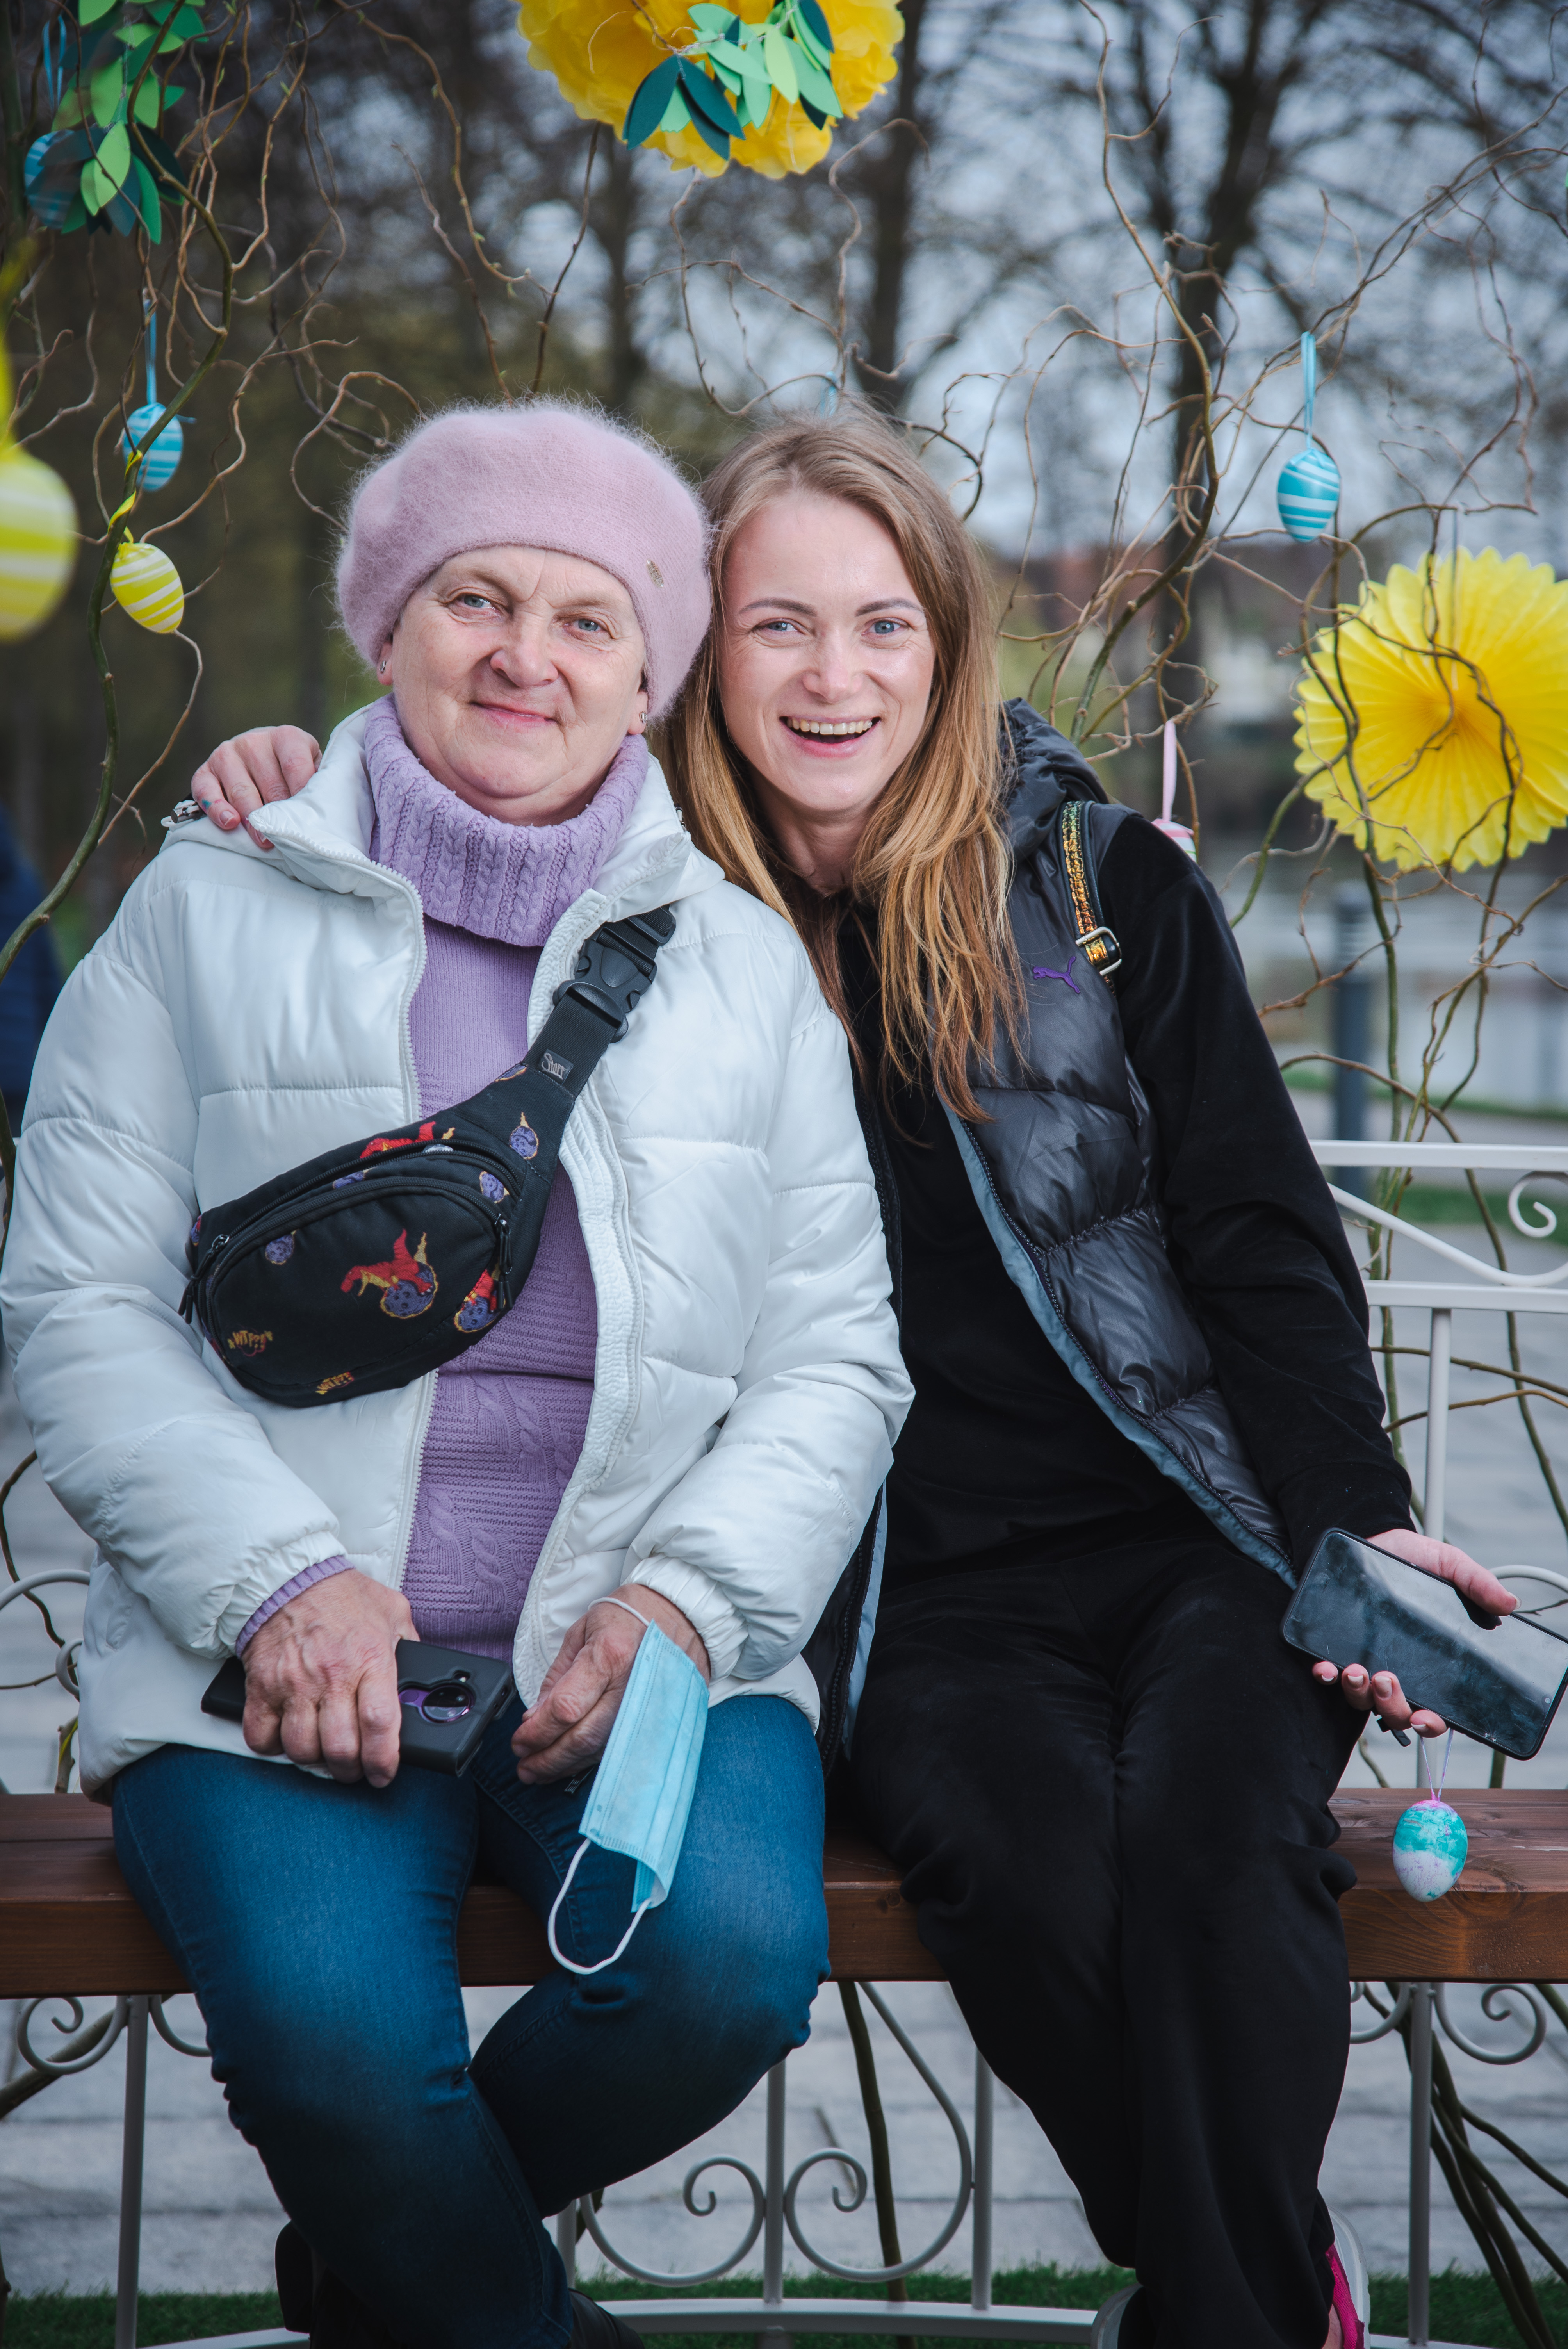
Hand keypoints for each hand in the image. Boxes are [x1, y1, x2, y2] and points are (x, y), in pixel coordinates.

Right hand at [190, 726, 320, 851]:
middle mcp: (255, 740)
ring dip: (253, 819)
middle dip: (279, 815)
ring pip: (242, 791)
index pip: (295, 766)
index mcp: (287, 737)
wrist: (258, 756)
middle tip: (287, 839)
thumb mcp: (312, 767)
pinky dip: (217, 809)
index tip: (307, 819)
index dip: (301, 794)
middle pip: (270, 784)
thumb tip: (326, 805)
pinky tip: (230, 823)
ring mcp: (228, 753)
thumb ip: (319, 781)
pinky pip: (207, 791)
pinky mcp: (205, 769)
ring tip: (264, 841)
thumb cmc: (292, 771)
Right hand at [240, 1569, 414, 1787]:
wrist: (288, 1577)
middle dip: (351, 1770)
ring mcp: (292, 1684)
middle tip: (355, 1768)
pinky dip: (274, 1747)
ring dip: (315, 1760)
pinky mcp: (261, 1688)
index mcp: (369, 1658)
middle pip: (340, 1748)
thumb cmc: (343, 1597)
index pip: (380, 1724)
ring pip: (302, 1749)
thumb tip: (421, 1684)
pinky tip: (288, 1736)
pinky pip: (261, 1737)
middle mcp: (331, 1675)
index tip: (384, 1772)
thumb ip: (410, 1648)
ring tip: (324, 1751)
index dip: (384, 1761)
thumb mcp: (393, 1613)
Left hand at [511, 1584, 709, 1786]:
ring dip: (566, 1766)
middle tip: (524, 1766)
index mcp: (609, 1655)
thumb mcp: (582, 1632)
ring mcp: (649, 1706)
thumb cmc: (629, 1616)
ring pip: (601, 1750)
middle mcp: (632, 1685)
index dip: (537, 1732)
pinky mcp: (659, 1718)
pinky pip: (620, 1748)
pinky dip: (591, 1760)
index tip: (519, 1740)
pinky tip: (572, 1763)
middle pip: (583, 1737)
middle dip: (547, 1759)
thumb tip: (535, 1717)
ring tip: (540, 1770)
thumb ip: (558, 1677)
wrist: (681, 1614)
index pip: (566, 1708)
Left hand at [1310, 1527, 1518, 1736]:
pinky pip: (1330, 1674)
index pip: (1435, 1710)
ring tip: (1358, 1670)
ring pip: (1362, 1699)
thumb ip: (1476, 1583)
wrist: (1374, 1539)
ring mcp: (1367, 1662)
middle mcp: (1399, 1671)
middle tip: (1388, 1681)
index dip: (1430, 1724)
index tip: (1425, 1720)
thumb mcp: (1450, 1566)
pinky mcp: (1337, 1648)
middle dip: (1392, 1707)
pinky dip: (1327, 1676)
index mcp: (1431, 1665)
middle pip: (1396, 1713)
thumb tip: (1509, 1602)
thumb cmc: (1414, 1558)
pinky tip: (1328, 1668)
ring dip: (1359, 1692)